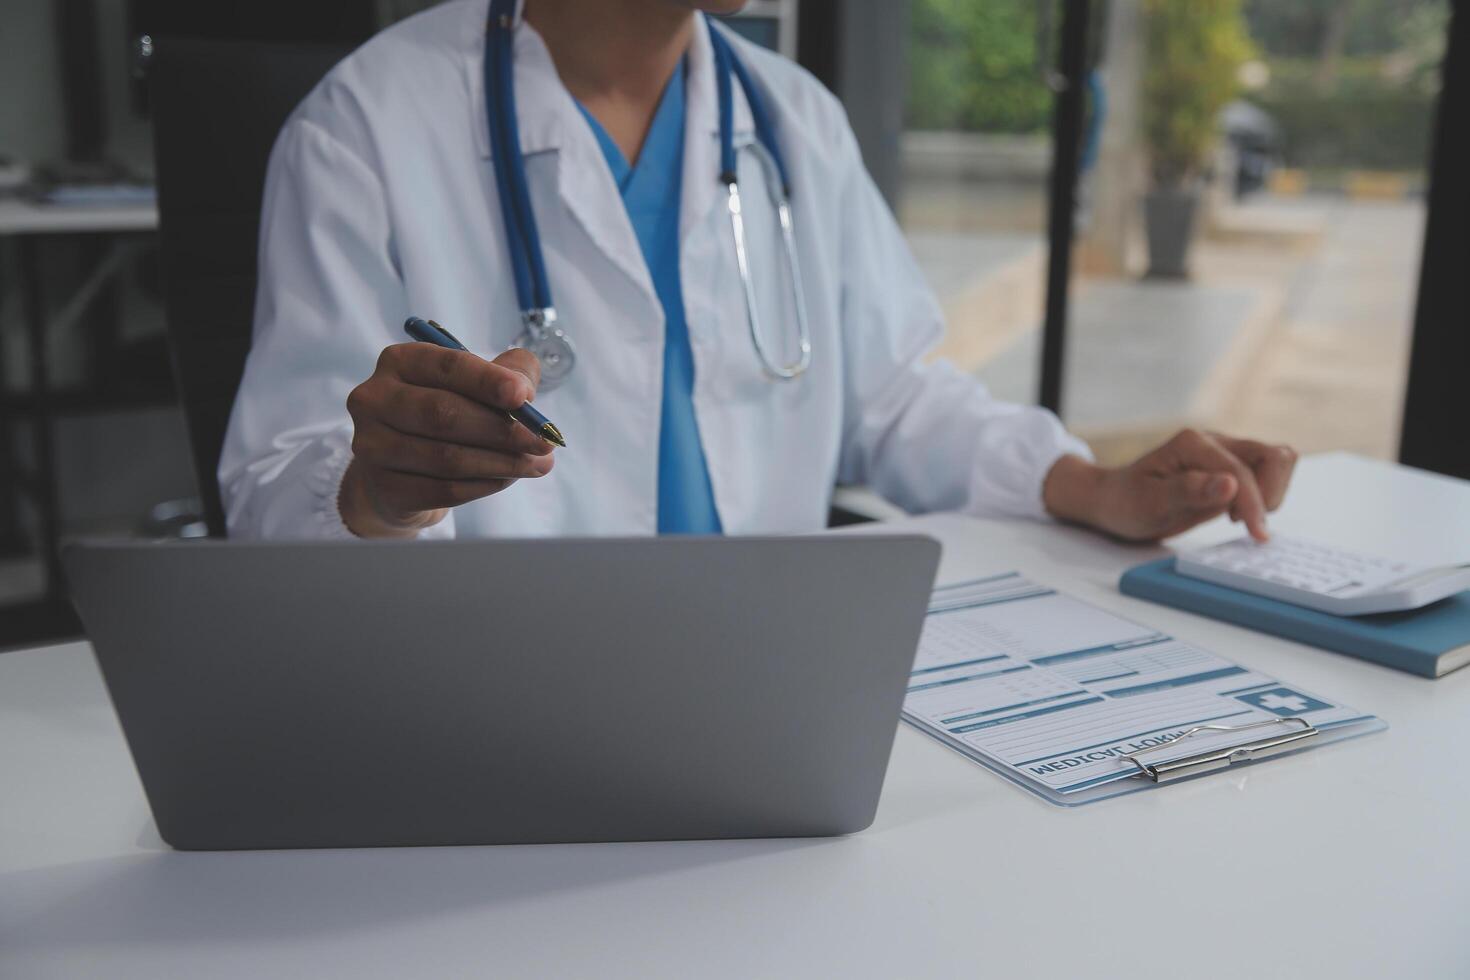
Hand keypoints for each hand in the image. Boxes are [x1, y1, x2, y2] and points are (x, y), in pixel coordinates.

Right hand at [339, 344, 554, 537]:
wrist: (402, 469)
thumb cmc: (447, 413)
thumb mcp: (477, 384)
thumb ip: (509, 375)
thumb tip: (525, 392)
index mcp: (400, 362)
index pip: (447, 366)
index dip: (487, 381)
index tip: (524, 396)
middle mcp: (375, 399)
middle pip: (443, 414)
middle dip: (502, 430)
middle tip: (543, 442)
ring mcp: (372, 445)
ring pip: (447, 457)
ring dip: (501, 463)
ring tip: (536, 465)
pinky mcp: (383, 487)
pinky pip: (443, 490)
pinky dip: (483, 485)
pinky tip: (505, 479)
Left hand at [1043, 429, 1297, 542]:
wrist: (1114, 502)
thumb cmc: (1127, 502)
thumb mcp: (1150, 503)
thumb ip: (1189, 491)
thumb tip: (1231, 485)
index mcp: (1193, 443)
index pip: (1241, 469)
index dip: (1253, 503)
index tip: (1256, 535)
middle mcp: (1213, 442)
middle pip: (1273, 455)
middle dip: (1271, 493)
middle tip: (1249, 525)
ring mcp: (1225, 454)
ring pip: (1277, 461)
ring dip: (1273, 493)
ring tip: (1241, 519)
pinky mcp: (1231, 469)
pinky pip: (1266, 475)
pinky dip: (1265, 496)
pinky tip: (1236, 516)